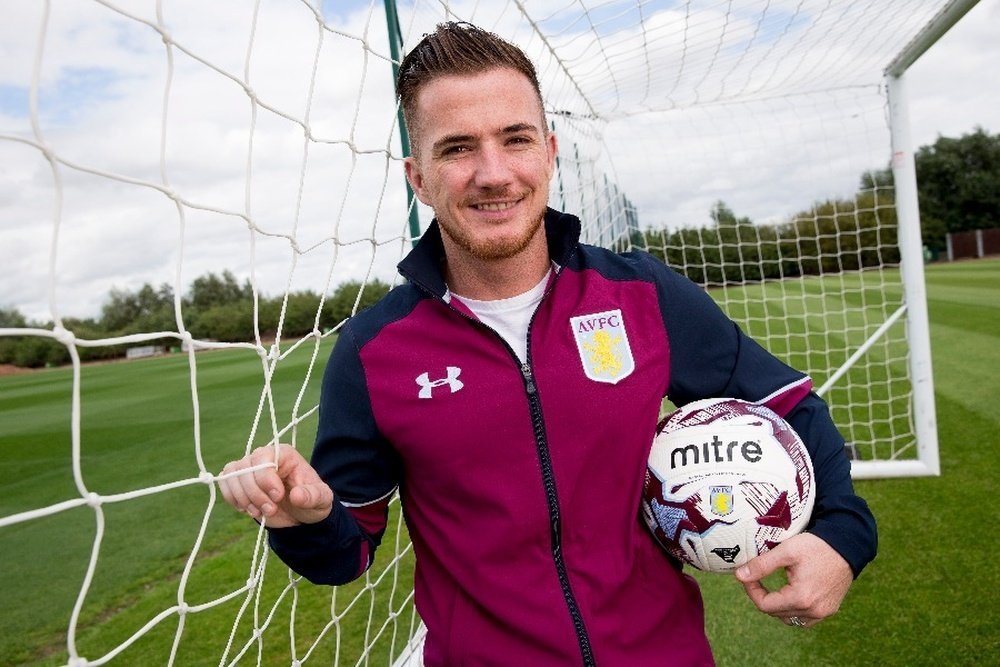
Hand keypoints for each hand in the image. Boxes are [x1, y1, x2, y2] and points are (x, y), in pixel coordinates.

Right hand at [218, 443, 333, 527]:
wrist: (300, 513)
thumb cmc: (311, 500)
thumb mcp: (321, 499)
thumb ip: (312, 496)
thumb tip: (297, 496)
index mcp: (284, 454)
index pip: (264, 458)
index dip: (266, 480)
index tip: (278, 497)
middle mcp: (264, 456)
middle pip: (245, 469)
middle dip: (256, 494)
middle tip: (271, 510)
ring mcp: (249, 468)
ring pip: (232, 476)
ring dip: (244, 498)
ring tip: (260, 512)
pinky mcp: (238, 480)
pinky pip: (224, 483)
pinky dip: (233, 499)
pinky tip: (248, 509)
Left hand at [735, 532, 852, 627]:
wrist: (847, 545)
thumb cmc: (817, 546)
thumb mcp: (786, 551)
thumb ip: (762, 565)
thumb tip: (739, 575)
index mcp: (801, 598)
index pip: (765, 605)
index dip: (751, 591)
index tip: (748, 576)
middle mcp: (813, 610)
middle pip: (776, 613)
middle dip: (763, 596)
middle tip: (757, 578)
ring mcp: (823, 612)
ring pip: (790, 619)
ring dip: (777, 606)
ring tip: (773, 587)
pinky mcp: (829, 609)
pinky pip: (805, 619)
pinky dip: (794, 610)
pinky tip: (790, 595)